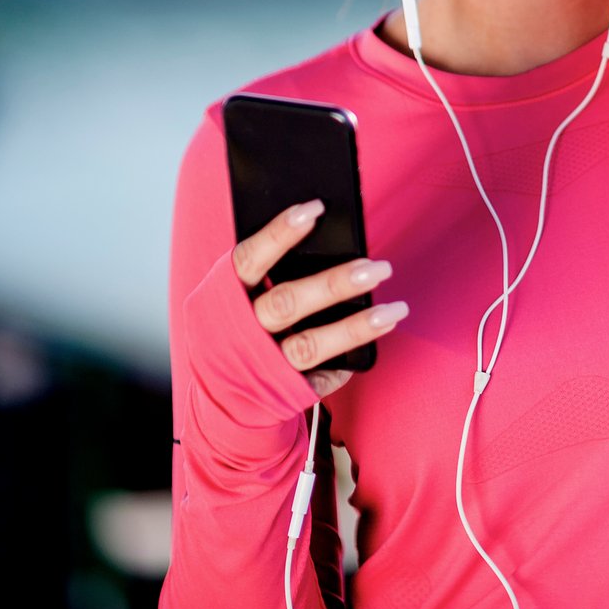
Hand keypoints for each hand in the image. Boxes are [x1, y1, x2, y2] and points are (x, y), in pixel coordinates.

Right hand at [232, 199, 406, 398]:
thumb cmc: (233, 329)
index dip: (278, 233)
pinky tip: (370, 346)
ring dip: (355, 327)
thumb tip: (318, 231)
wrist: (214, 400)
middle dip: (335, 284)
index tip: (315, 208)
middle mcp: (239, 332)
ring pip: (309, 346)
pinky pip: (318, 380)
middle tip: (379, 268)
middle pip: (287, 303)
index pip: (249, 259)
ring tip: (394, 310)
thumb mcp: (230, 299)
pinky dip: (345, 364)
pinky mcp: (280, 392)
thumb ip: (263, 274)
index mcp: (221, 299)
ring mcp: (259, 366)